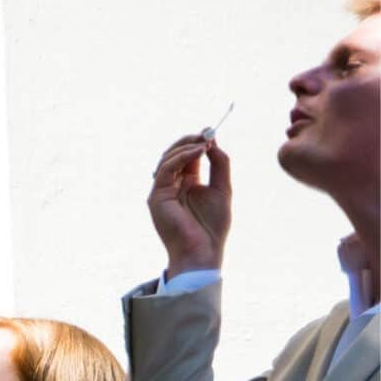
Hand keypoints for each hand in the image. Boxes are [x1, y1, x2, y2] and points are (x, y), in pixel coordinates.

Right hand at [147, 133, 230, 277]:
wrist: (202, 249)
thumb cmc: (213, 225)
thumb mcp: (223, 187)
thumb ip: (220, 164)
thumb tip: (213, 143)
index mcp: (188, 184)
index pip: (188, 156)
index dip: (198, 142)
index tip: (212, 131)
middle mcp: (172, 186)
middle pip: (174, 154)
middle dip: (190, 141)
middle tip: (207, 132)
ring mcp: (162, 191)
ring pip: (167, 159)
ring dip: (185, 146)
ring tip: (204, 141)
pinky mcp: (157, 197)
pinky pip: (166, 169)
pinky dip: (181, 157)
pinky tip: (199, 151)